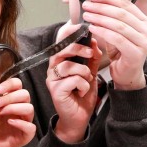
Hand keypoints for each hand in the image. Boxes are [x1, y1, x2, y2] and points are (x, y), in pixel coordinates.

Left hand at [0, 78, 35, 146]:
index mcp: (11, 99)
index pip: (18, 85)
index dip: (10, 84)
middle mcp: (20, 107)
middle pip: (25, 95)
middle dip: (10, 97)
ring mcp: (24, 121)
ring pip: (29, 108)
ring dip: (13, 108)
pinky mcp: (25, 135)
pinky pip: (31, 127)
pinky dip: (21, 123)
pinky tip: (9, 122)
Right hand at [47, 23, 102, 142]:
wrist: (79, 119)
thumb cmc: (82, 96)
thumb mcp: (90, 74)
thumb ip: (92, 59)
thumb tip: (94, 42)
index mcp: (60, 61)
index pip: (61, 42)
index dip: (69, 33)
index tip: (82, 28)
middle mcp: (53, 68)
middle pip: (62, 50)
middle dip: (79, 49)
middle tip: (91, 53)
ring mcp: (52, 79)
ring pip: (69, 65)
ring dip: (84, 73)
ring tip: (87, 81)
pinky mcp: (55, 90)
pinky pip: (73, 80)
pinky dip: (83, 85)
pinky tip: (82, 92)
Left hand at [82, 0, 146, 90]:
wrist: (127, 74)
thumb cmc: (120, 51)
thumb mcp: (116, 32)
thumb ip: (111, 18)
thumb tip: (94, 3)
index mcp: (143, 21)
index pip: (126, 4)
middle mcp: (146, 30)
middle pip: (121, 13)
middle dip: (101, 7)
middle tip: (86, 5)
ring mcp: (144, 42)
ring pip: (119, 25)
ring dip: (100, 18)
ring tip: (86, 15)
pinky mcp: (136, 53)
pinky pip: (117, 38)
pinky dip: (102, 31)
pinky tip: (92, 28)